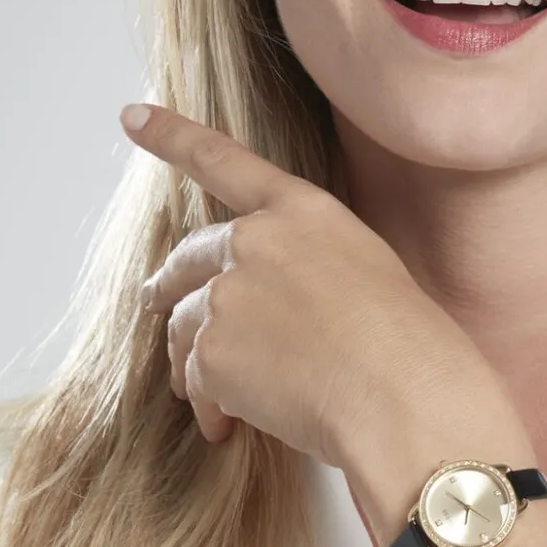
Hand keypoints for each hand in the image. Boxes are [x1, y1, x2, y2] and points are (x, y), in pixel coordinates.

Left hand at [120, 103, 499, 468]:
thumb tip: (274, 314)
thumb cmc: (411, 349)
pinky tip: (227, 428)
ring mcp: (228, 295)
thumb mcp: (370, 278)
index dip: (176, 138)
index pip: (227, 164)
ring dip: (191, 363)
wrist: (405, 396)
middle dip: (168, 287)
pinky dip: (209, 406)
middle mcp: (255, 242)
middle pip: (188, 261)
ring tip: (210, 400)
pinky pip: (197, 381)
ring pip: (186, 328)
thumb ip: (308, 274)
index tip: (135, 118)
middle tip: (156, 305)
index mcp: (304, 213)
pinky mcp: (213, 352)